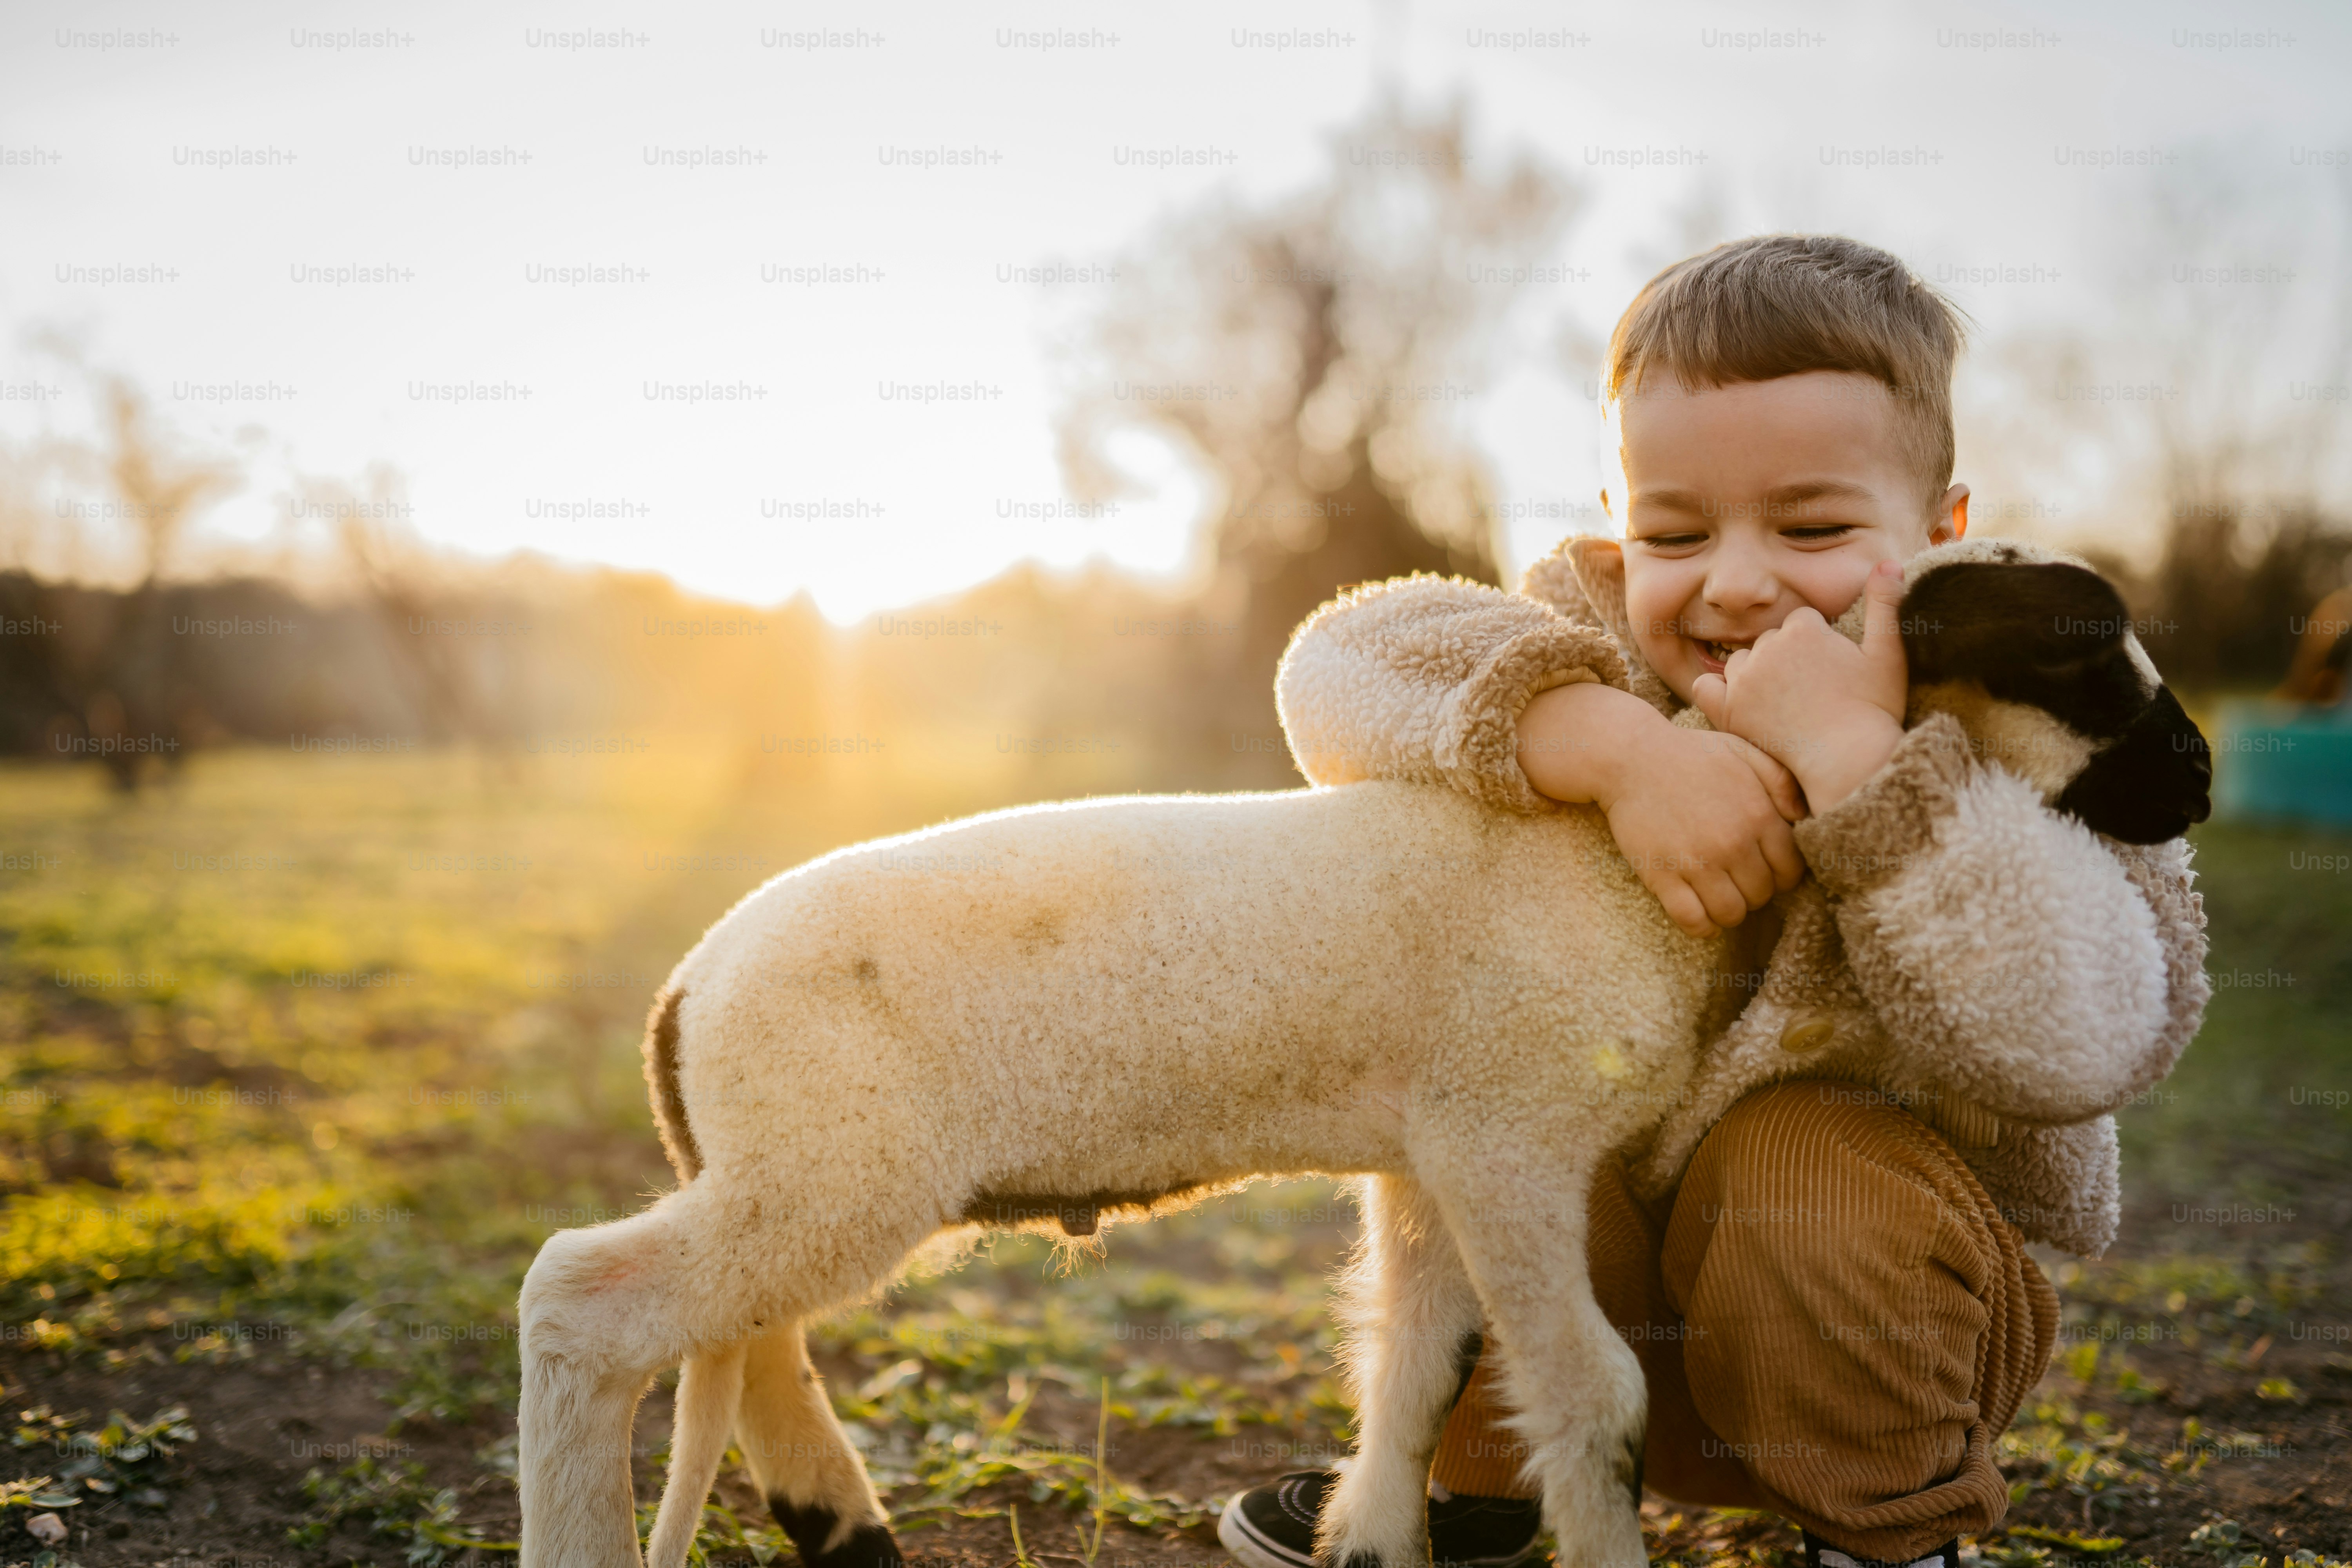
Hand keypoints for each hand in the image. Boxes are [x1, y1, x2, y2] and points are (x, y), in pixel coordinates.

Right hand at [1599, 724, 1809, 936]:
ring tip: (1718, 898)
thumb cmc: (1689, 754)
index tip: (1764, 871)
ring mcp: (1697, 862)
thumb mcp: (1744, 752)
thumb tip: (1802, 819)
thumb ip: (1780, 782)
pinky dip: (1701, 927)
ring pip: (1731, 913)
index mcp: (1758, 816)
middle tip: (1737, 881)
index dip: (1780, 877)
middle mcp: (1733, 844)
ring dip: (1729, 913)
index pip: (1790, 871)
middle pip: (1761, 896)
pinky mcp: (1662, 875)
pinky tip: (1700, 917)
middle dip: (1754, 894)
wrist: (1630, 757)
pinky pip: (1692, 920)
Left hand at [1689, 560, 1908, 812]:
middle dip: (1786, 658)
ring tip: (1783, 701)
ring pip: (1741, 662)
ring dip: (1756, 674)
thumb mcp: (1888, 653)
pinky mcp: (1729, 709)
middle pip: (1770, 641)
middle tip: (1810, 689)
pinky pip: (1705, 688)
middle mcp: (1768, 647)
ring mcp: (1745, 679)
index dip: (1816, 644)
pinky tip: (1735, 701)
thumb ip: (1885, 604)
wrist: (1848, 761)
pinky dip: (1715, 691)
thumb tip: (1888, 562)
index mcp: (1804, 628)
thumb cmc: (1873, 708)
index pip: (1800, 623)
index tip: (1830, 668)